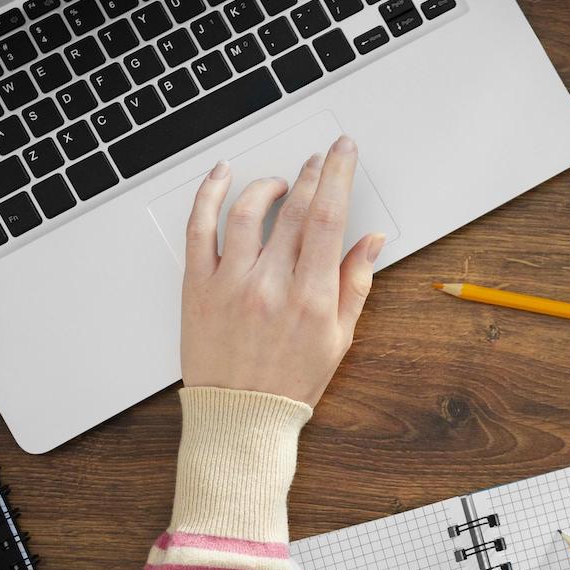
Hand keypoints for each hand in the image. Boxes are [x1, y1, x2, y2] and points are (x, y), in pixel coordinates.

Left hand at [180, 136, 384, 405]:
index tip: (343, 152)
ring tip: (281, 182)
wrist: (239, 418)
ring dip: (268, 185)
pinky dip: (210, 194)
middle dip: (311, 173)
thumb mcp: (338, 339)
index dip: (338, 176)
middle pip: (295, 210)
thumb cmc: (289, 383)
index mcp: (311, 299)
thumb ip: (356, 284)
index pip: (329, 219)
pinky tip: (223, 177)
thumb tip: (372, 240)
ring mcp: (230, 283)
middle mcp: (271, 286)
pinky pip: (199, 228)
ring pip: (248, 212)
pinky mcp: (197, 286)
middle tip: (320, 158)